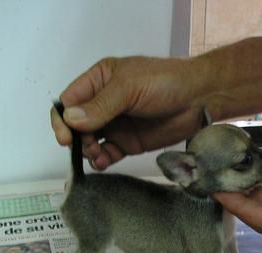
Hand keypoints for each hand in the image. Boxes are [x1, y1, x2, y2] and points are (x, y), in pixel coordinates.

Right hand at [51, 56, 209, 169]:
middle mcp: (102, 103)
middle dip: (76, 139)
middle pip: (76, 125)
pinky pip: (106, 154)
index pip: (68, 101)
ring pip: (89, 142)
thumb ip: (100, 105)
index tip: (66, 137)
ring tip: (98, 156)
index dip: (62, 120)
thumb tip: (69, 119)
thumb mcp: (129, 88)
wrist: (199, 99)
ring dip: (88, 152)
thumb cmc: (164, 83)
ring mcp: (114, 125)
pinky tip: (104, 162)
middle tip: (87, 148)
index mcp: (98, 81)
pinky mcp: (127, 143)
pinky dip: (101, 160)